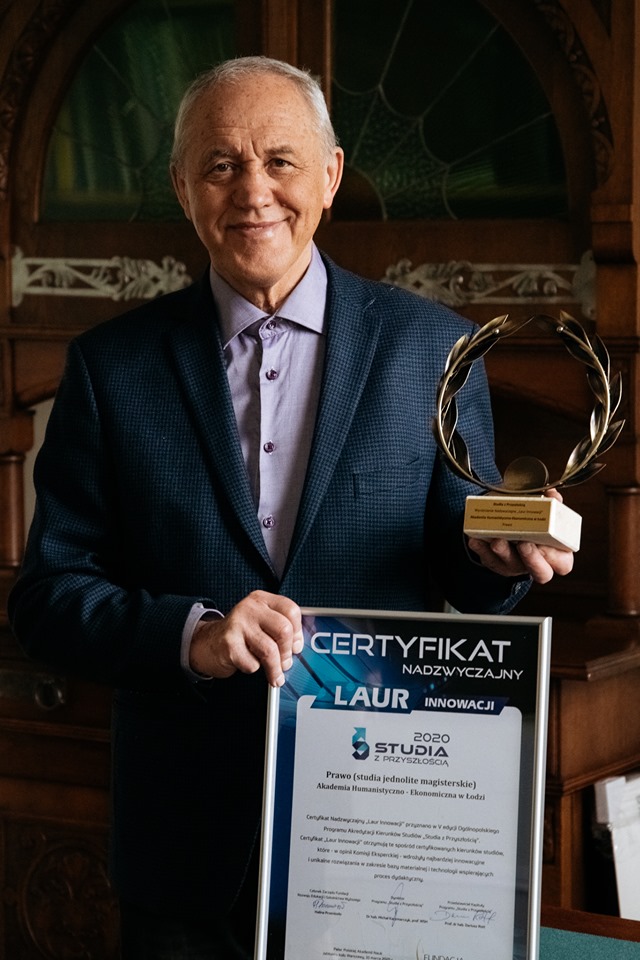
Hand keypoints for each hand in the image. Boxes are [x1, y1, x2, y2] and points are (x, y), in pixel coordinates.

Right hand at [189, 590, 303, 686]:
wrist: (206, 643)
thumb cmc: (239, 635)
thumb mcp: (259, 622)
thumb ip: (278, 627)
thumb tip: (298, 645)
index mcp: (261, 599)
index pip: (291, 610)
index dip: (298, 632)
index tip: (296, 646)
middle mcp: (250, 608)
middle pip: (283, 630)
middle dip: (287, 653)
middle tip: (285, 663)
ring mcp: (238, 624)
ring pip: (270, 650)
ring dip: (275, 668)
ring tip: (275, 675)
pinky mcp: (228, 643)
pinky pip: (252, 663)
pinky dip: (253, 668)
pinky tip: (248, 664)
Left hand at [467, 488, 573, 583]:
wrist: (509, 527)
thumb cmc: (534, 522)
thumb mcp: (545, 512)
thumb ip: (552, 504)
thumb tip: (552, 494)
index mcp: (555, 555)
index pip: (563, 565)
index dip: (556, 558)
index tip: (547, 544)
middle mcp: (536, 564)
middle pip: (540, 573)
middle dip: (532, 559)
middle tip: (524, 543)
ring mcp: (515, 566)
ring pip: (510, 566)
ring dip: (504, 553)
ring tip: (497, 539)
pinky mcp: (495, 563)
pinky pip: (487, 559)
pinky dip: (481, 548)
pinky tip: (476, 538)